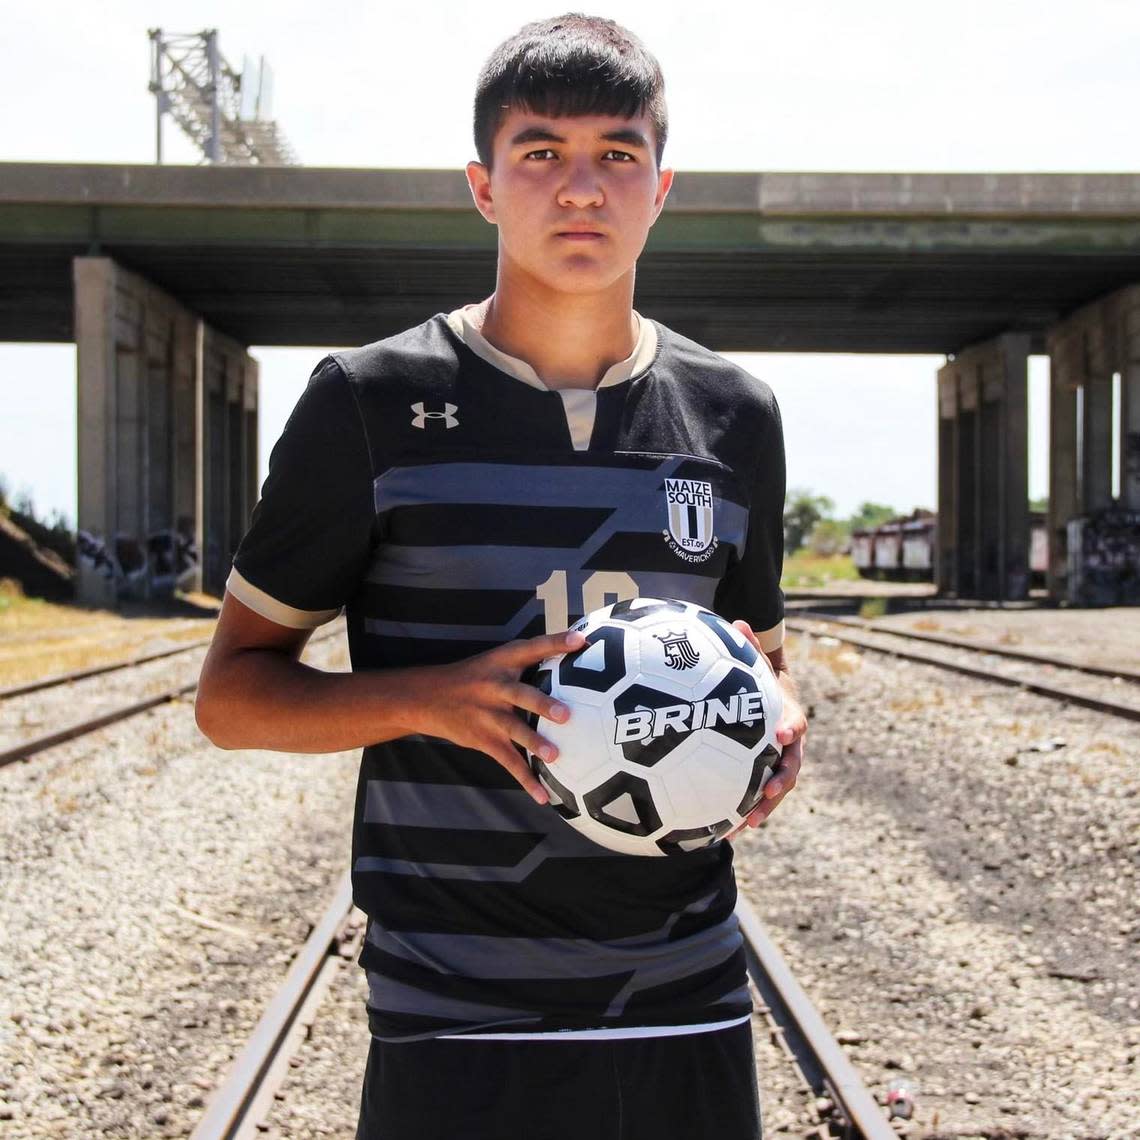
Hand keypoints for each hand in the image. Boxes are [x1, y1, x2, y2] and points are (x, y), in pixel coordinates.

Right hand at [409, 629, 586, 803]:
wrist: (427, 698)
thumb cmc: (473, 677)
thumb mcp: (495, 661)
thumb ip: (528, 660)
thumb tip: (573, 655)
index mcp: (502, 661)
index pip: (532, 647)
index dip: (556, 642)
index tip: (580, 640)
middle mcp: (495, 687)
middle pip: (521, 694)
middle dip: (542, 704)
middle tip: (565, 714)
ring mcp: (488, 715)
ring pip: (514, 730)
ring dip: (534, 743)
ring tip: (554, 756)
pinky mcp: (484, 739)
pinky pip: (508, 761)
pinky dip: (527, 779)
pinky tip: (544, 796)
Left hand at [732, 619, 806, 827]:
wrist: (774, 697)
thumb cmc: (761, 679)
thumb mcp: (756, 662)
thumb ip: (748, 647)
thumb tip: (739, 622)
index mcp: (789, 715)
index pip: (795, 722)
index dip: (791, 727)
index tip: (783, 734)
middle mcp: (790, 744)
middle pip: (791, 766)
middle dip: (780, 782)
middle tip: (766, 794)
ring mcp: (780, 762)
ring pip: (777, 789)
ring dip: (763, 808)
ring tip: (743, 826)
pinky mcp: (765, 775)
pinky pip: (757, 796)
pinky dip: (745, 812)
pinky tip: (722, 831)